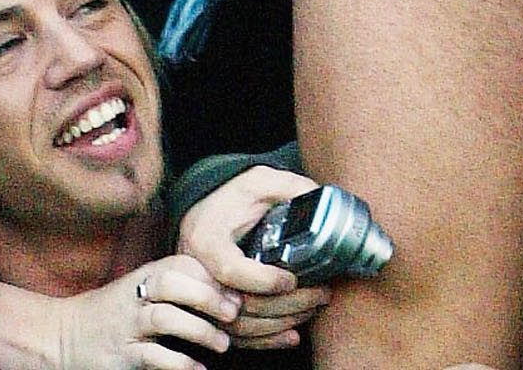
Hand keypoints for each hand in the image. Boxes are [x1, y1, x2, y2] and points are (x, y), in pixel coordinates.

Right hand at [50, 257, 237, 369]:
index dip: (209, 274)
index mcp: (143, 277)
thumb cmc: (113, 312)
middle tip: (234, 313)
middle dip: (207, 296)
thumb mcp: (140, 290)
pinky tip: (197, 369)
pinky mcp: (121, 356)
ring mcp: (126, 326)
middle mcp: (135, 297)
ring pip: (165, 319)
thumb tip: (225, 293)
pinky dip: (179, 364)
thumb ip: (174, 286)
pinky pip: (152, 357)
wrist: (64, 336)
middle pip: (172, 283)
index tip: (234, 290)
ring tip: (222, 344)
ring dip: (199, 331)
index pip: (179, 263)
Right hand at [178, 169, 328, 348]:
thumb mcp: (258, 181)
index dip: (264, 281)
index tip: (292, 278)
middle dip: (287, 304)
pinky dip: (267, 340)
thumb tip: (323, 197)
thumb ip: (289, 187)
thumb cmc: (230, 196)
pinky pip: (238, 336)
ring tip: (313, 308)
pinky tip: (292, 334)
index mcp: (207, 241)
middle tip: (320, 293)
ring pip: (241, 327)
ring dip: (281, 324)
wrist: (203, 210)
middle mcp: (199, 274)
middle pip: (242, 305)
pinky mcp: (212, 310)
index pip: (232, 271)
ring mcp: (203, 297)